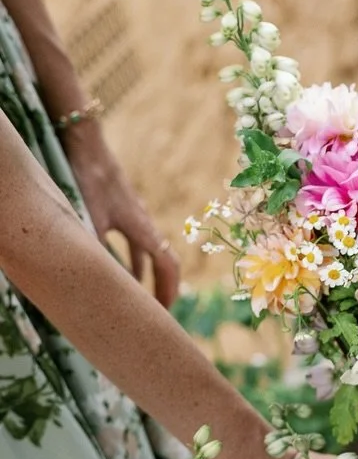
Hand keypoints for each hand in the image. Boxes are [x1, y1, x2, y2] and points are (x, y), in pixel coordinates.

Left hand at [63, 120, 180, 306]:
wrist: (88, 148)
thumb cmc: (91, 181)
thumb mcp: (90, 218)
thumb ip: (98, 248)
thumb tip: (99, 277)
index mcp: (143, 229)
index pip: (167, 265)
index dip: (168, 289)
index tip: (165, 310)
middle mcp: (145, 225)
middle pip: (164, 262)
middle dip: (163, 288)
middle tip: (158, 311)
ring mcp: (136, 218)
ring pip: (150, 254)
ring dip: (148, 277)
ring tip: (141, 298)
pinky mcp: (125, 213)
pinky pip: (137, 244)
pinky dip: (135, 262)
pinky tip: (123, 271)